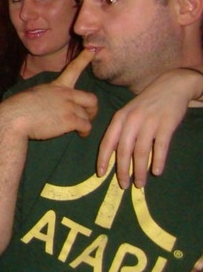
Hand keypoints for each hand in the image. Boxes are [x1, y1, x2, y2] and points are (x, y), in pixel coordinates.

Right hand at [0, 49, 97, 140]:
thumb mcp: (34, 94)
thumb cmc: (18, 107)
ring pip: (88, 115)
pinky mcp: (70, 120)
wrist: (15, 117)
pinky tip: (79, 134)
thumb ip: (47, 95)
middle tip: (88, 115)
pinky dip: (85, 132)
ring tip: (80, 129)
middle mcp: (65, 94)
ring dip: (85, 123)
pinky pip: (86, 126)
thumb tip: (47, 102)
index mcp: (56, 86)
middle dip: (92, 109)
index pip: (73, 69)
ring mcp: (68, 107)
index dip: (84, 58)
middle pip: (91, 99)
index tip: (92, 49)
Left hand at [97, 67, 202, 188]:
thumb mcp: (129, 113)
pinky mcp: (166, 124)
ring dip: (139, 170)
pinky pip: (160, 146)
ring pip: (141, 152)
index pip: (107, 142)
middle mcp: (131, 120)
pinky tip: (157, 171)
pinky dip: (158, 160)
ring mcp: (149, 122)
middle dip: (122, 170)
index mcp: (119, 118)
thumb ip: (121, 131)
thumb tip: (115, 156)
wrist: (171, 86)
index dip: (103, 159)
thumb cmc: (147, 103)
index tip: (100, 174)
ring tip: (140, 183)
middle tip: (123, 185)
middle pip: (123, 150)